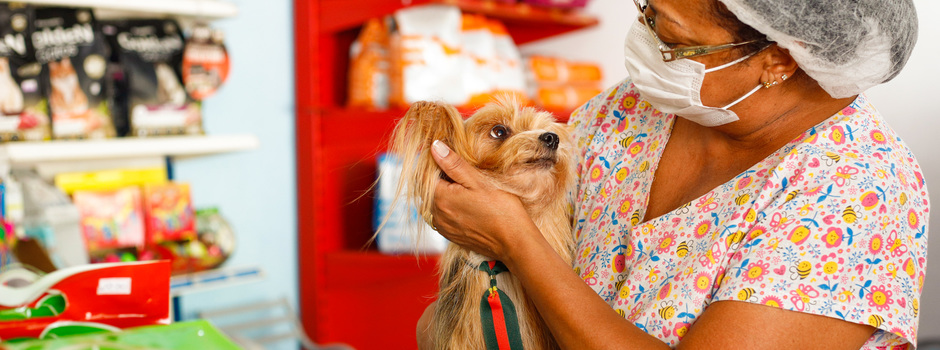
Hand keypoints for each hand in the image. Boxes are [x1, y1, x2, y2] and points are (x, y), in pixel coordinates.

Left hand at [429, 140, 538, 262]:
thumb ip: (454, 164)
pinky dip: (453, 209)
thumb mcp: (478, 181)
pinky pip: (445, 216)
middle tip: (469, 177)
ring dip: (449, 195)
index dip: (441, 165)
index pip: (428, 174)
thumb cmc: (501, 209)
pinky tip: (472, 206)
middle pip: (432, 189)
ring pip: (438, 203)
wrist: (514, 242)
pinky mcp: (452, 236)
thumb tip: (435, 146)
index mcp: (440, 198)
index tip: (458, 164)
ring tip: (471, 192)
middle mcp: (437, 215)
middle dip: (445, 180)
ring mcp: (444, 227)